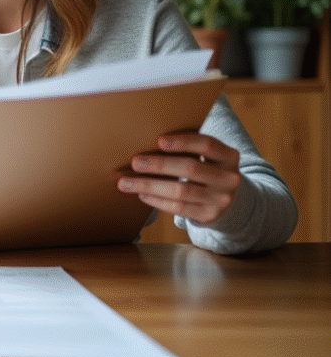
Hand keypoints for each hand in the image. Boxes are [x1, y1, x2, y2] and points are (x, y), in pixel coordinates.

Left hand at [118, 132, 240, 224]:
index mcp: (229, 156)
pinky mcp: (210, 215)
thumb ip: (189, 149)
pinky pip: (179, 208)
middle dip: (159, 164)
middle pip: (190, 168)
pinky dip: (157, 200)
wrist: (226, 200)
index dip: (183, 142)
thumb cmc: (207, 170)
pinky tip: (142, 194)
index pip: (206, 144)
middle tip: (135, 162)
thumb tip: (148, 143)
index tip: (159, 140)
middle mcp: (229, 177)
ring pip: (181, 190)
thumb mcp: (207, 157)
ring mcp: (221, 198)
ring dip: (150, 186)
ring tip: (127, 183)